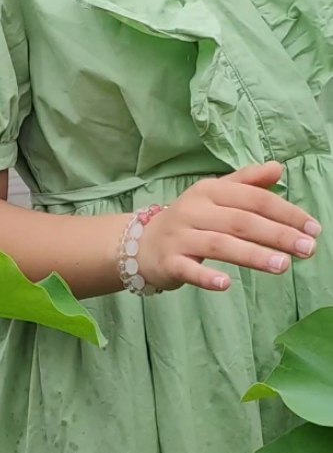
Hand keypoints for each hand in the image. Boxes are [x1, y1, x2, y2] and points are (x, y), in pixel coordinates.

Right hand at [136, 162, 319, 292]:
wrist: (140, 245)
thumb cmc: (188, 221)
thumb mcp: (214, 195)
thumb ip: (246, 183)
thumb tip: (277, 168)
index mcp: (209, 191)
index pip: (254, 199)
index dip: (286, 212)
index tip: (312, 228)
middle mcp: (193, 211)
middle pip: (241, 222)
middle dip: (277, 235)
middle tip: (307, 249)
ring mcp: (179, 237)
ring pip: (220, 245)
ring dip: (253, 255)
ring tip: (282, 266)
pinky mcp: (167, 262)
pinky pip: (188, 270)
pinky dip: (206, 277)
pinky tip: (226, 284)